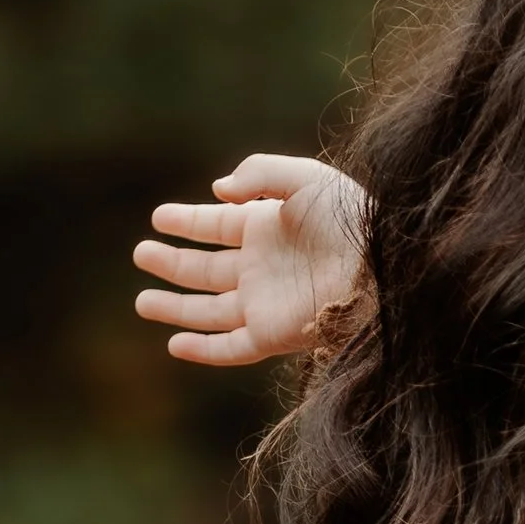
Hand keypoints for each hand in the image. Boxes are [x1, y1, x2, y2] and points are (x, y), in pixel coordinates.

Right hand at [133, 156, 366, 364]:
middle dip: (172, 263)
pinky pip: (231, 347)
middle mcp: (262, 268)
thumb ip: (260, 174)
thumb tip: (218, 191)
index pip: (216, 227)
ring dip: (176, 308)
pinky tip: (174, 344)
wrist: (384, 266)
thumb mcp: (305, 178)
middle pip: (206, 270)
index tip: (158, 217)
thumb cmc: (352, 218)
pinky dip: (203, 349)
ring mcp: (266, 304)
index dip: (187, 222)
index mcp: (267, 229)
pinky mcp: (274, 335)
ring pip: (210, 311)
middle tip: (140, 253)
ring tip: (141, 301)